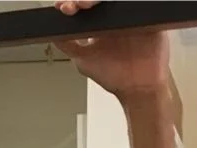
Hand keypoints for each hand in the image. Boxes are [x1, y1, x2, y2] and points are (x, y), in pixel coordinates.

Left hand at [54, 2, 168, 99]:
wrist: (138, 89)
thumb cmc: (115, 76)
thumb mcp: (84, 61)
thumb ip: (68, 44)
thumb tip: (52, 32)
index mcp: (99, 21)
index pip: (84, 3)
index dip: (73, 2)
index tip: (64, 8)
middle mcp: (113, 14)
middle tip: (75, 5)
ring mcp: (128, 12)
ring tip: (86, 4)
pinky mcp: (144, 13)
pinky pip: (137, 1)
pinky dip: (127, 0)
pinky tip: (115, 3)